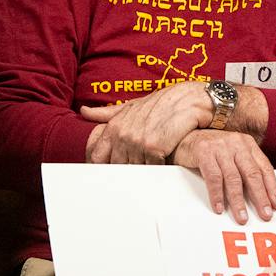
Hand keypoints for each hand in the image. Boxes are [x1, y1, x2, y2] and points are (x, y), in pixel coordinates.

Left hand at [81, 83, 211, 163]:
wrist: (191, 99)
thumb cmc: (162, 103)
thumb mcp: (131, 105)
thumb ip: (107, 113)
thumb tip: (84, 111)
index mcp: (114, 126)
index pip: (97, 156)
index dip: (100, 168)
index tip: (105, 175)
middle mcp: (123, 134)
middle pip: (116, 167)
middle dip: (124, 172)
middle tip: (133, 175)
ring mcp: (138, 141)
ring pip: (134, 170)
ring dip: (142, 171)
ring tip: (150, 168)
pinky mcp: (155, 148)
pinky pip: (151, 168)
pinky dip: (157, 169)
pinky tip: (163, 163)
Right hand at [171, 130, 275, 222]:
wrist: (186, 135)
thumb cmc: (212, 149)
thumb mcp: (233, 154)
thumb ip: (246, 168)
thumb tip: (260, 194)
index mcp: (247, 144)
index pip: (264, 168)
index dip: (272, 188)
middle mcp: (236, 144)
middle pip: (252, 174)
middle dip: (260, 197)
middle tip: (265, 214)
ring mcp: (220, 148)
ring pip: (233, 178)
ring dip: (238, 201)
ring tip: (242, 216)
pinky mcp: (204, 152)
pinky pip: (213, 178)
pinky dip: (217, 195)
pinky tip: (219, 207)